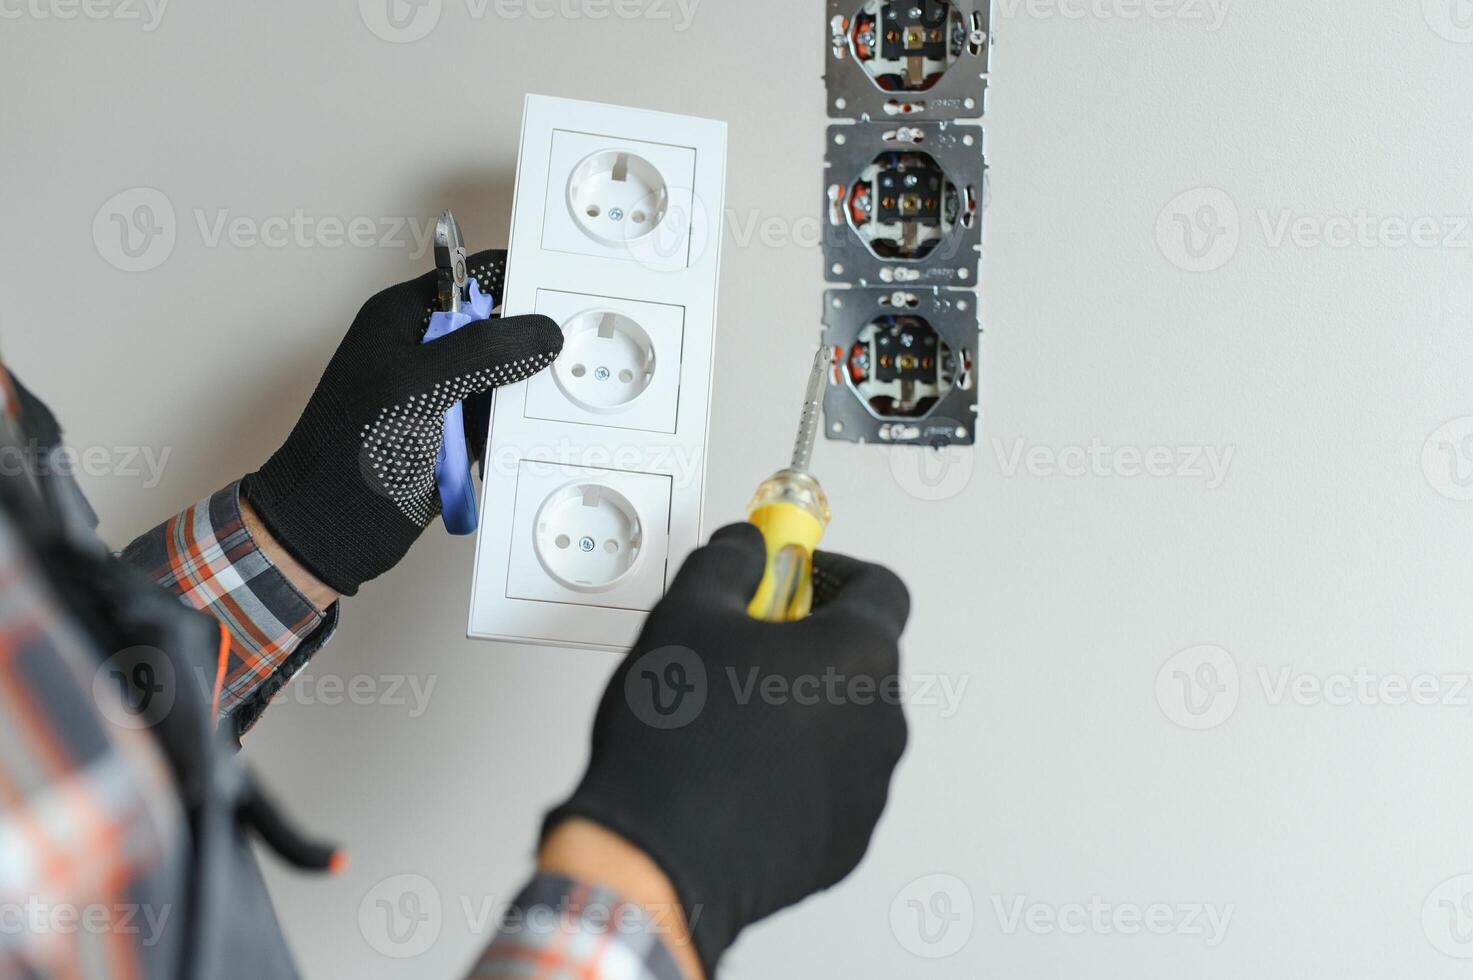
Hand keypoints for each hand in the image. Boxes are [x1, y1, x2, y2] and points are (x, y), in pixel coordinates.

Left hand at [242, 251, 561, 595]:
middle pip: (496, 326)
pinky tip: (526, 434)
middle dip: (529, 341)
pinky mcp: (454, 433)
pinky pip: (498, 417)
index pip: (470, 276)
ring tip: (550, 400)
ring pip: (503, 374)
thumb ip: (482, 352)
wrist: (331, 527)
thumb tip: (542, 332)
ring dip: (523, 389)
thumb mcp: (418, 386)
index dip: (515, 279)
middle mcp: (424, 349)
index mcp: (403, 317)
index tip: (562, 295)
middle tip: (569, 353)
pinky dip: (513, 426)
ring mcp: (440, 392)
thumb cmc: (351, 449)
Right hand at [542, 523, 910, 976]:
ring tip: (728, 716)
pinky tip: (734, 771)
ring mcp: (869, 788)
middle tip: (743, 645)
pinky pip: (830, 783)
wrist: (659, 858)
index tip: (789, 576)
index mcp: (859, 655)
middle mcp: (883, 721)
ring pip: (844, 722)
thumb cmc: (678, 744)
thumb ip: (729, 561)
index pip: (880, 587)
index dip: (832, 571)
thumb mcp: (686, 614)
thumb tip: (747, 548)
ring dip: (801, 707)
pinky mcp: (845, 840)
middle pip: (860, 656)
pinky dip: (796, 768)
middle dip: (806, 641)